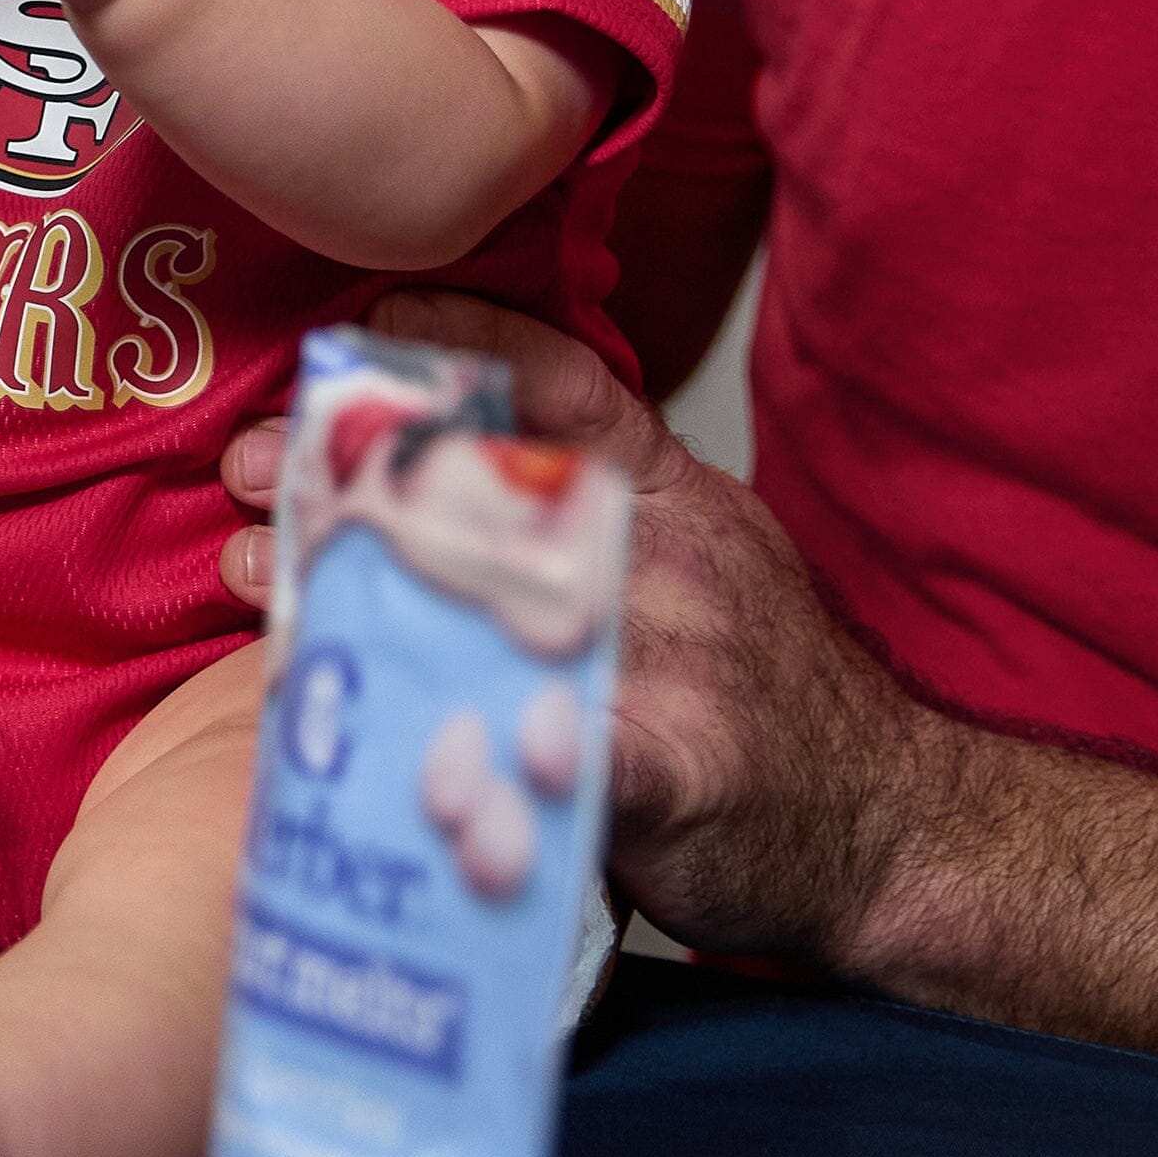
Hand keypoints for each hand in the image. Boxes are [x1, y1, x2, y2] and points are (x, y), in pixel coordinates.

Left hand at [218, 291, 927, 961]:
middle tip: (255, 471)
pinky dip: (440, 735)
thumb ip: (601, 517)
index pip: (572, 388)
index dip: (467, 343)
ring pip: (489, 596)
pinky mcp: (673, 767)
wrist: (902, 833)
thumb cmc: (775, 706)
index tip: (371, 323)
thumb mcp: (707, 568)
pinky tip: (361, 724)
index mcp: (679, 501)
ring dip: (355, 586)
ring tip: (258, 584)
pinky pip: (537, 738)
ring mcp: (678, 659)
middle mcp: (676, 559)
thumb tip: (452, 469)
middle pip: (494, 484)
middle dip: (357, 470)